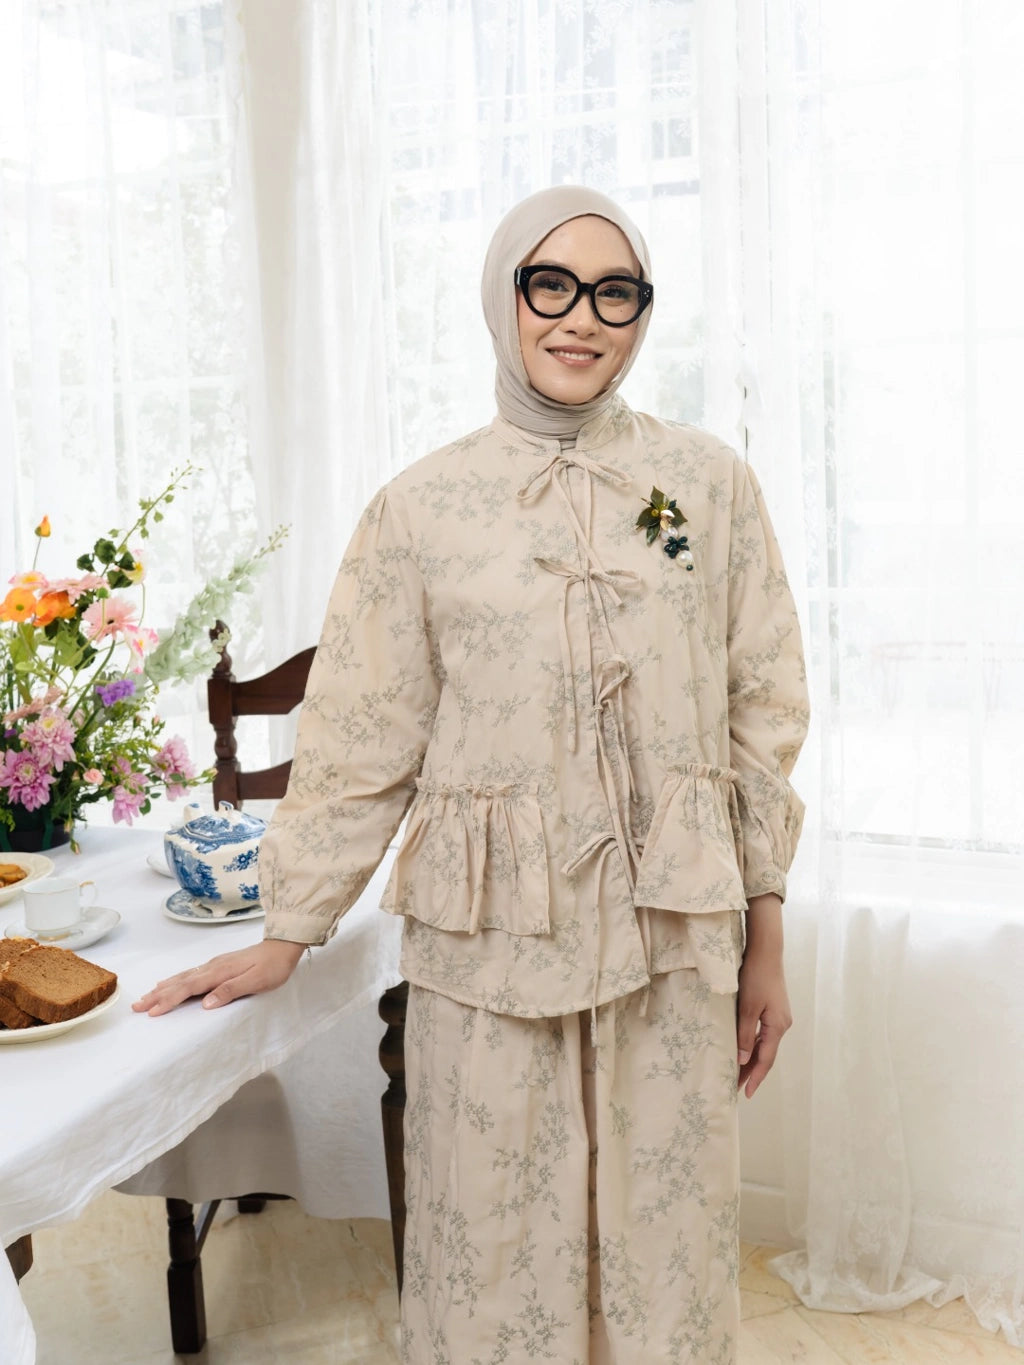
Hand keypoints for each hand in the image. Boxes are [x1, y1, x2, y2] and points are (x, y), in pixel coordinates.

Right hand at [131, 939, 307, 1016]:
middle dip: (157, 995)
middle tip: (137, 1007)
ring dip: (163, 988)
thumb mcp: (257, 982)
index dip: (169, 1000)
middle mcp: (212, 967)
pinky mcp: (217, 965)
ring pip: (183, 977)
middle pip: (180, 982)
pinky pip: (189, 974)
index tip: (152, 1011)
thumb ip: (231, 991)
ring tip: (145, 996)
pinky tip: (168, 982)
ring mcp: (214, 964)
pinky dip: (175, 980)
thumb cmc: (273, 967)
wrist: (283, 945)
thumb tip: (206, 1003)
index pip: (189, 988)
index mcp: (219, 972)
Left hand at [737, 894, 792, 1098]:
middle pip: (767, 1055)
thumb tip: (742, 1060)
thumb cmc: (755, 977)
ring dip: (752, 1059)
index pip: (766, 1060)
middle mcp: (783, 1025)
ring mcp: (780, 1017)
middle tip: (736, 1087)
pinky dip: (754, 1045)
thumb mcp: (746, 1007)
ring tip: (738, 1073)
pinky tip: (744, 1049)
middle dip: (752, 1071)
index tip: (745, 1093)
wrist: (766, 952)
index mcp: (778, 1027)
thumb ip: (745, 1034)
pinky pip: (765, 1034)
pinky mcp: (775, 1009)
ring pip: (766, 1045)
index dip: (755, 1077)